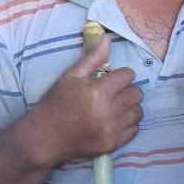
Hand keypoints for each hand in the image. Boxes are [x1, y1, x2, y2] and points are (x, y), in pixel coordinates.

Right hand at [27, 36, 142, 166]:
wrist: (45, 137)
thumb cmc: (56, 103)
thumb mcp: (70, 77)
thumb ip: (92, 58)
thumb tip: (107, 39)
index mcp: (97, 91)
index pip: (128, 75)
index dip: (120, 75)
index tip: (111, 79)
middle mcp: (107, 111)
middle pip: (136, 93)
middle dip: (127, 89)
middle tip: (113, 92)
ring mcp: (111, 130)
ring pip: (138, 111)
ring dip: (130, 106)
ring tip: (115, 106)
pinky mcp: (113, 144)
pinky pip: (134, 129)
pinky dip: (128, 123)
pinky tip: (114, 120)